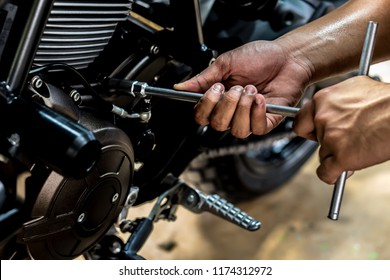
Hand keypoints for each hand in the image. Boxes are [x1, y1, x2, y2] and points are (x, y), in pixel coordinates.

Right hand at [174, 40, 311, 137]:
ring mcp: (248, 118)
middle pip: (217, 125)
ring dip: (243, 108)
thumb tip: (180, 86)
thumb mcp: (226, 63)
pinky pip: (256, 129)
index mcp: (218, 99)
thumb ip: (202, 78)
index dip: (206, 106)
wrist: (287, 57)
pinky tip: (261, 98)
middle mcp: (231, 112)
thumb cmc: (259, 57)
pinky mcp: (266, 121)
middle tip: (237, 87)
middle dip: (227, 104)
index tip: (215, 88)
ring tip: (251, 90)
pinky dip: (257, 112)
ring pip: (236, 130)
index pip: (201, 116)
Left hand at [293, 76, 389, 183]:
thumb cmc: (387, 101)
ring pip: (322, 156)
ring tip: (358, 150)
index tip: (315, 134)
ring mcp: (329, 138)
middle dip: (326, 143)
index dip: (309, 130)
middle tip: (343, 142)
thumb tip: (332, 109)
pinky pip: (325, 173)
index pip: (300, 120)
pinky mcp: (341, 156)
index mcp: (323, 99)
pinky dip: (333, 175)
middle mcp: (322, 118)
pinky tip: (344, 170)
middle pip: (314, 139)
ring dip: (336, 157)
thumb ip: (337, 101)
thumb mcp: (356, 88)